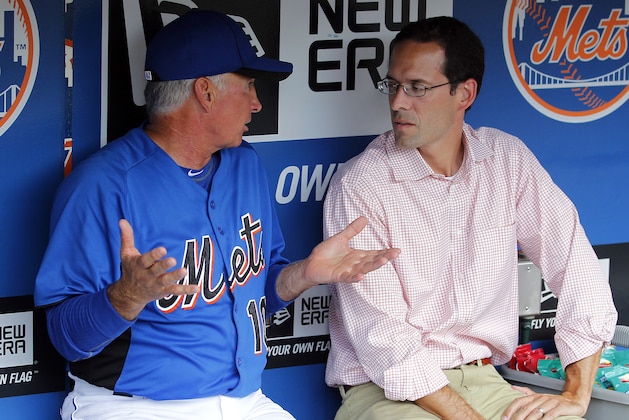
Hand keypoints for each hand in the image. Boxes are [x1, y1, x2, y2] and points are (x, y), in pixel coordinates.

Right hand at [107, 219, 198, 319]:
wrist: (129, 294)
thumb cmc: (130, 269)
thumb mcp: (126, 253)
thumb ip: (127, 237)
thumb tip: (122, 220)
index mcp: (138, 265)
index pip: (145, 260)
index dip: (153, 255)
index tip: (162, 249)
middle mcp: (147, 276)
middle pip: (156, 271)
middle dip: (164, 266)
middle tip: (173, 260)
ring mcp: (156, 284)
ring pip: (166, 281)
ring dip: (175, 276)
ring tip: (184, 271)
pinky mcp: (164, 291)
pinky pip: (176, 291)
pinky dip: (186, 290)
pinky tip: (196, 288)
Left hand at [276, 216, 400, 300]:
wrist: (311, 264)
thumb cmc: (325, 253)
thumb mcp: (341, 238)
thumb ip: (353, 230)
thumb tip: (365, 218)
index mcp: (357, 255)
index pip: (374, 253)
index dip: (385, 252)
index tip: (397, 250)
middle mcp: (355, 264)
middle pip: (372, 261)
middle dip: (384, 257)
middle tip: (396, 253)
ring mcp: (348, 271)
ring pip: (364, 269)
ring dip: (374, 265)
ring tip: (384, 261)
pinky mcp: (339, 276)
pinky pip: (348, 277)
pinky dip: (355, 277)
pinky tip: (361, 276)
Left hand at [501, 386, 586, 419]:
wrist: (574, 400)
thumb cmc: (554, 401)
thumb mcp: (539, 396)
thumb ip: (526, 392)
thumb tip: (513, 387)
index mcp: (534, 396)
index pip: (519, 402)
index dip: (510, 409)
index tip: (504, 418)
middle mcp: (541, 399)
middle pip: (526, 409)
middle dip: (517, 418)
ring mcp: (551, 402)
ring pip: (537, 412)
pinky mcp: (560, 408)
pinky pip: (551, 415)